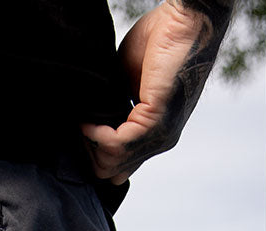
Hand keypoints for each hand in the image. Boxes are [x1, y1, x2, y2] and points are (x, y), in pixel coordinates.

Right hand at [81, 1, 226, 184]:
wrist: (185, 21)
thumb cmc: (161, 40)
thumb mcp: (129, 83)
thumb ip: (114, 106)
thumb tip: (90, 119)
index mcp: (154, 132)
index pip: (120, 165)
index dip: (96, 153)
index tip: (82, 131)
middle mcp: (159, 140)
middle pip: (111, 173)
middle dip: (89, 153)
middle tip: (80, 127)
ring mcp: (160, 135)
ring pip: (110, 164)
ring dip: (90, 143)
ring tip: (83, 121)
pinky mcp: (155, 123)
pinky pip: (115, 145)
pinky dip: (95, 133)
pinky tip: (88, 119)